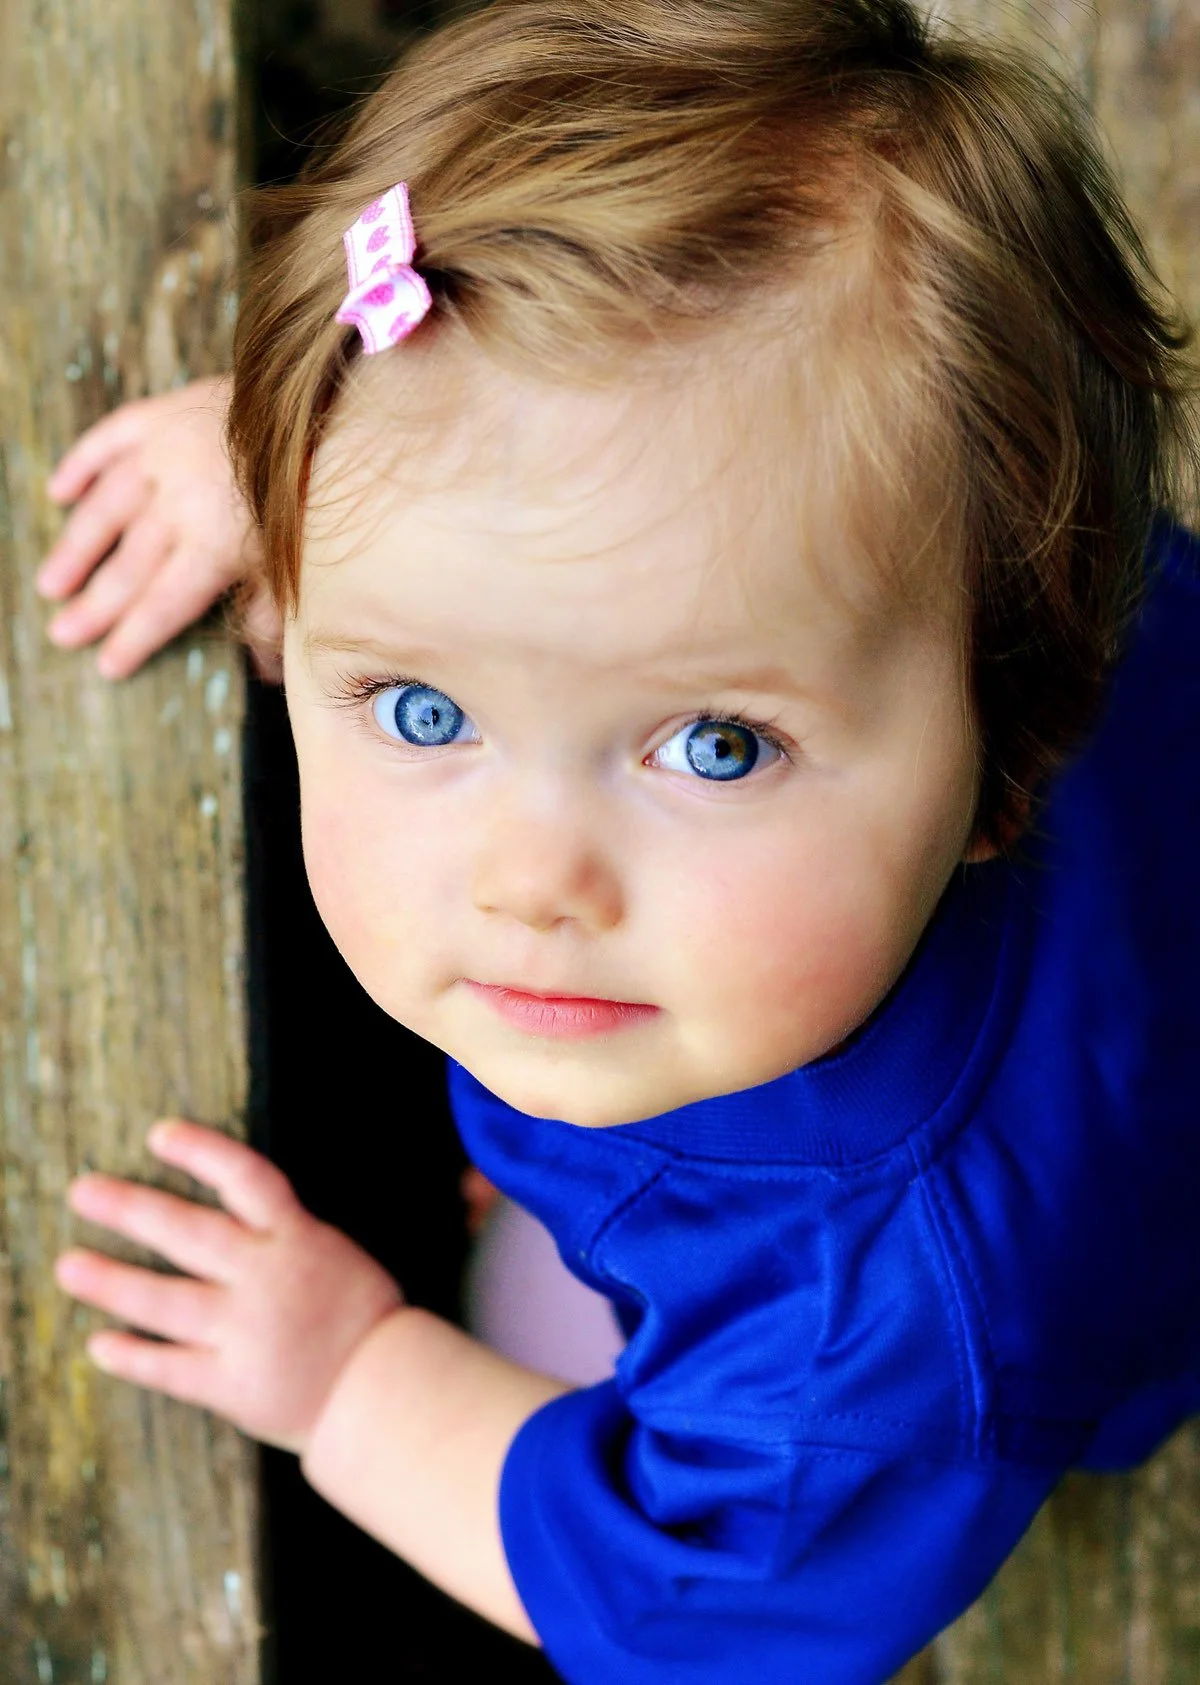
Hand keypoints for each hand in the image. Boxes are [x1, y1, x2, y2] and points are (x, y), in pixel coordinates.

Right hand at [37, 377, 282, 682]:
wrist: (321, 405)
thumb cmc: (312, 493)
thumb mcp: (299, 561)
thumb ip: (274, 614)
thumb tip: (266, 673)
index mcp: (216, 545)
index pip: (165, 603)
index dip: (135, 637)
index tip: (107, 666)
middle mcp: (180, 503)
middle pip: (129, 566)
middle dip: (94, 605)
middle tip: (62, 634)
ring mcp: (162, 455)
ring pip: (105, 509)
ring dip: (76, 548)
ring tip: (52, 582)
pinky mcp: (157, 416)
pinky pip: (106, 441)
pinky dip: (79, 466)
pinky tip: (58, 492)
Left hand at [55, 1121, 402, 1451]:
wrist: (387, 1389)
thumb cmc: (363, 1317)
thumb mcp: (333, 1253)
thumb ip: (281, 1234)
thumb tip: (222, 1207)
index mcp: (298, 1239)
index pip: (245, 1178)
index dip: (202, 1152)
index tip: (159, 1135)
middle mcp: (268, 1278)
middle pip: (189, 1234)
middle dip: (132, 1209)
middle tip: (83, 1192)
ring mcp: (248, 1332)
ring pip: (168, 1301)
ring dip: (113, 1282)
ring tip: (70, 1267)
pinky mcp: (235, 1385)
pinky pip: (173, 1368)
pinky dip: (134, 1356)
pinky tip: (100, 1344)